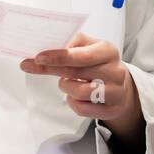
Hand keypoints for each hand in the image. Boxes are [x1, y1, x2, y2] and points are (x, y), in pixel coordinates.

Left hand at [19, 34, 142, 139]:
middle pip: (76, 72)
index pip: (82, 55)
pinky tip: (75, 96)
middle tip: (32, 65)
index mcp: (108, 51)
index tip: (39, 57)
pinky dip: (72, 102)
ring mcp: (115, 92)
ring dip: (66, 87)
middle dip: (52, 69)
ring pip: (78, 92)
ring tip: (67, 82)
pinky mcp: (111, 109)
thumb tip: (49, 48)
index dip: (59, 57)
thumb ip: (72, 44)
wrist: (122, 87)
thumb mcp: (91, 47)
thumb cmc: (99, 64)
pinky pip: (82, 108)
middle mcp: (115, 71)